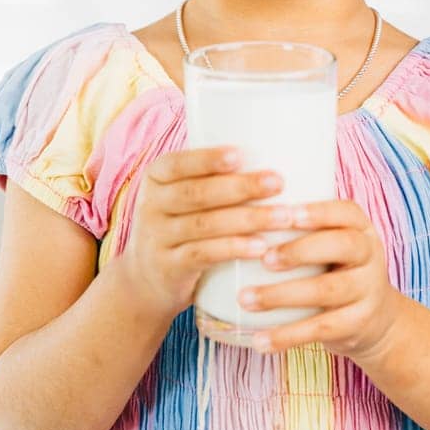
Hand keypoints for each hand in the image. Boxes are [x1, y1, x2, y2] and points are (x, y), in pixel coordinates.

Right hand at [115, 146, 289, 320]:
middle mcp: (151, 204)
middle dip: (241, 187)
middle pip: (197, 193)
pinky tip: (260, 247)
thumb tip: (274, 152)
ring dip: (247, 219)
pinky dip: (233, 249)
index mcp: (155, 178)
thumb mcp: (180, 197)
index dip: (208, 159)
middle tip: (278, 182)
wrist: (145, 278)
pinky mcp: (168, 267)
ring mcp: (157, 237)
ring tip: (284, 216)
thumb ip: (210, 178)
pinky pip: (202, 255)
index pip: (178, 163)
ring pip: (204, 224)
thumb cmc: (180, 225)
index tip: (242, 154)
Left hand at [238, 198, 405, 361]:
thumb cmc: (334, 268)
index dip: (317, 212)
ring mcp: (367, 291)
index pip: (345, 212)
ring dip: (281, 295)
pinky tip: (259, 340)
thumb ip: (298, 227)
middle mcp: (370, 255)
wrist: (376, 320)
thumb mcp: (329, 243)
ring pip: (326, 290)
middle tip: (263, 258)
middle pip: (341, 246)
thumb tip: (236, 206)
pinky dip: (287, 335)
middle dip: (298, 251)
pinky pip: (321, 329)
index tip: (284, 213)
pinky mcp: (357, 324)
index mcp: (360, 228)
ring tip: (245, 299)